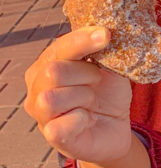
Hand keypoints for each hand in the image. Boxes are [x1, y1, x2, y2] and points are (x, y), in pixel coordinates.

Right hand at [24, 26, 133, 164]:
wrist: (115, 127)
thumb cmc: (106, 94)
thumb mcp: (108, 69)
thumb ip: (102, 52)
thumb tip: (105, 32)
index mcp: (47, 64)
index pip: (58, 48)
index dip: (81, 40)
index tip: (106, 34)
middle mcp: (37, 87)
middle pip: (53, 71)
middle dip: (85, 73)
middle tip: (98, 79)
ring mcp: (41, 113)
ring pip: (51, 98)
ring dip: (83, 96)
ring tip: (93, 100)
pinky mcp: (52, 135)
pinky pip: (61, 125)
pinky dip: (80, 120)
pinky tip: (88, 118)